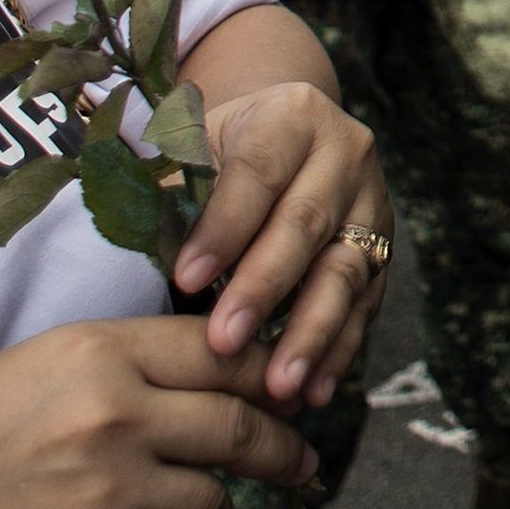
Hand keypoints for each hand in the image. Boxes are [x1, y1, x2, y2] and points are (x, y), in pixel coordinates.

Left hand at [172, 79, 389, 407]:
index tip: (184, 280)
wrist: (285, 140)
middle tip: (224, 342)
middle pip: (305, 223)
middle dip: (263, 288)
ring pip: (345, 271)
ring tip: (277, 388)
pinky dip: (338, 351)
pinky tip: (311, 391)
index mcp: (292, 117)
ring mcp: (371, 204)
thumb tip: (126, 246)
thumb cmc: (219, 154)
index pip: (257, 172)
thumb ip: (171, 191)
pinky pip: (365, 305)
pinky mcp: (383, 251)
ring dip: (310, 333)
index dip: (224, 228)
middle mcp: (345, 153)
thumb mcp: (194, 149)